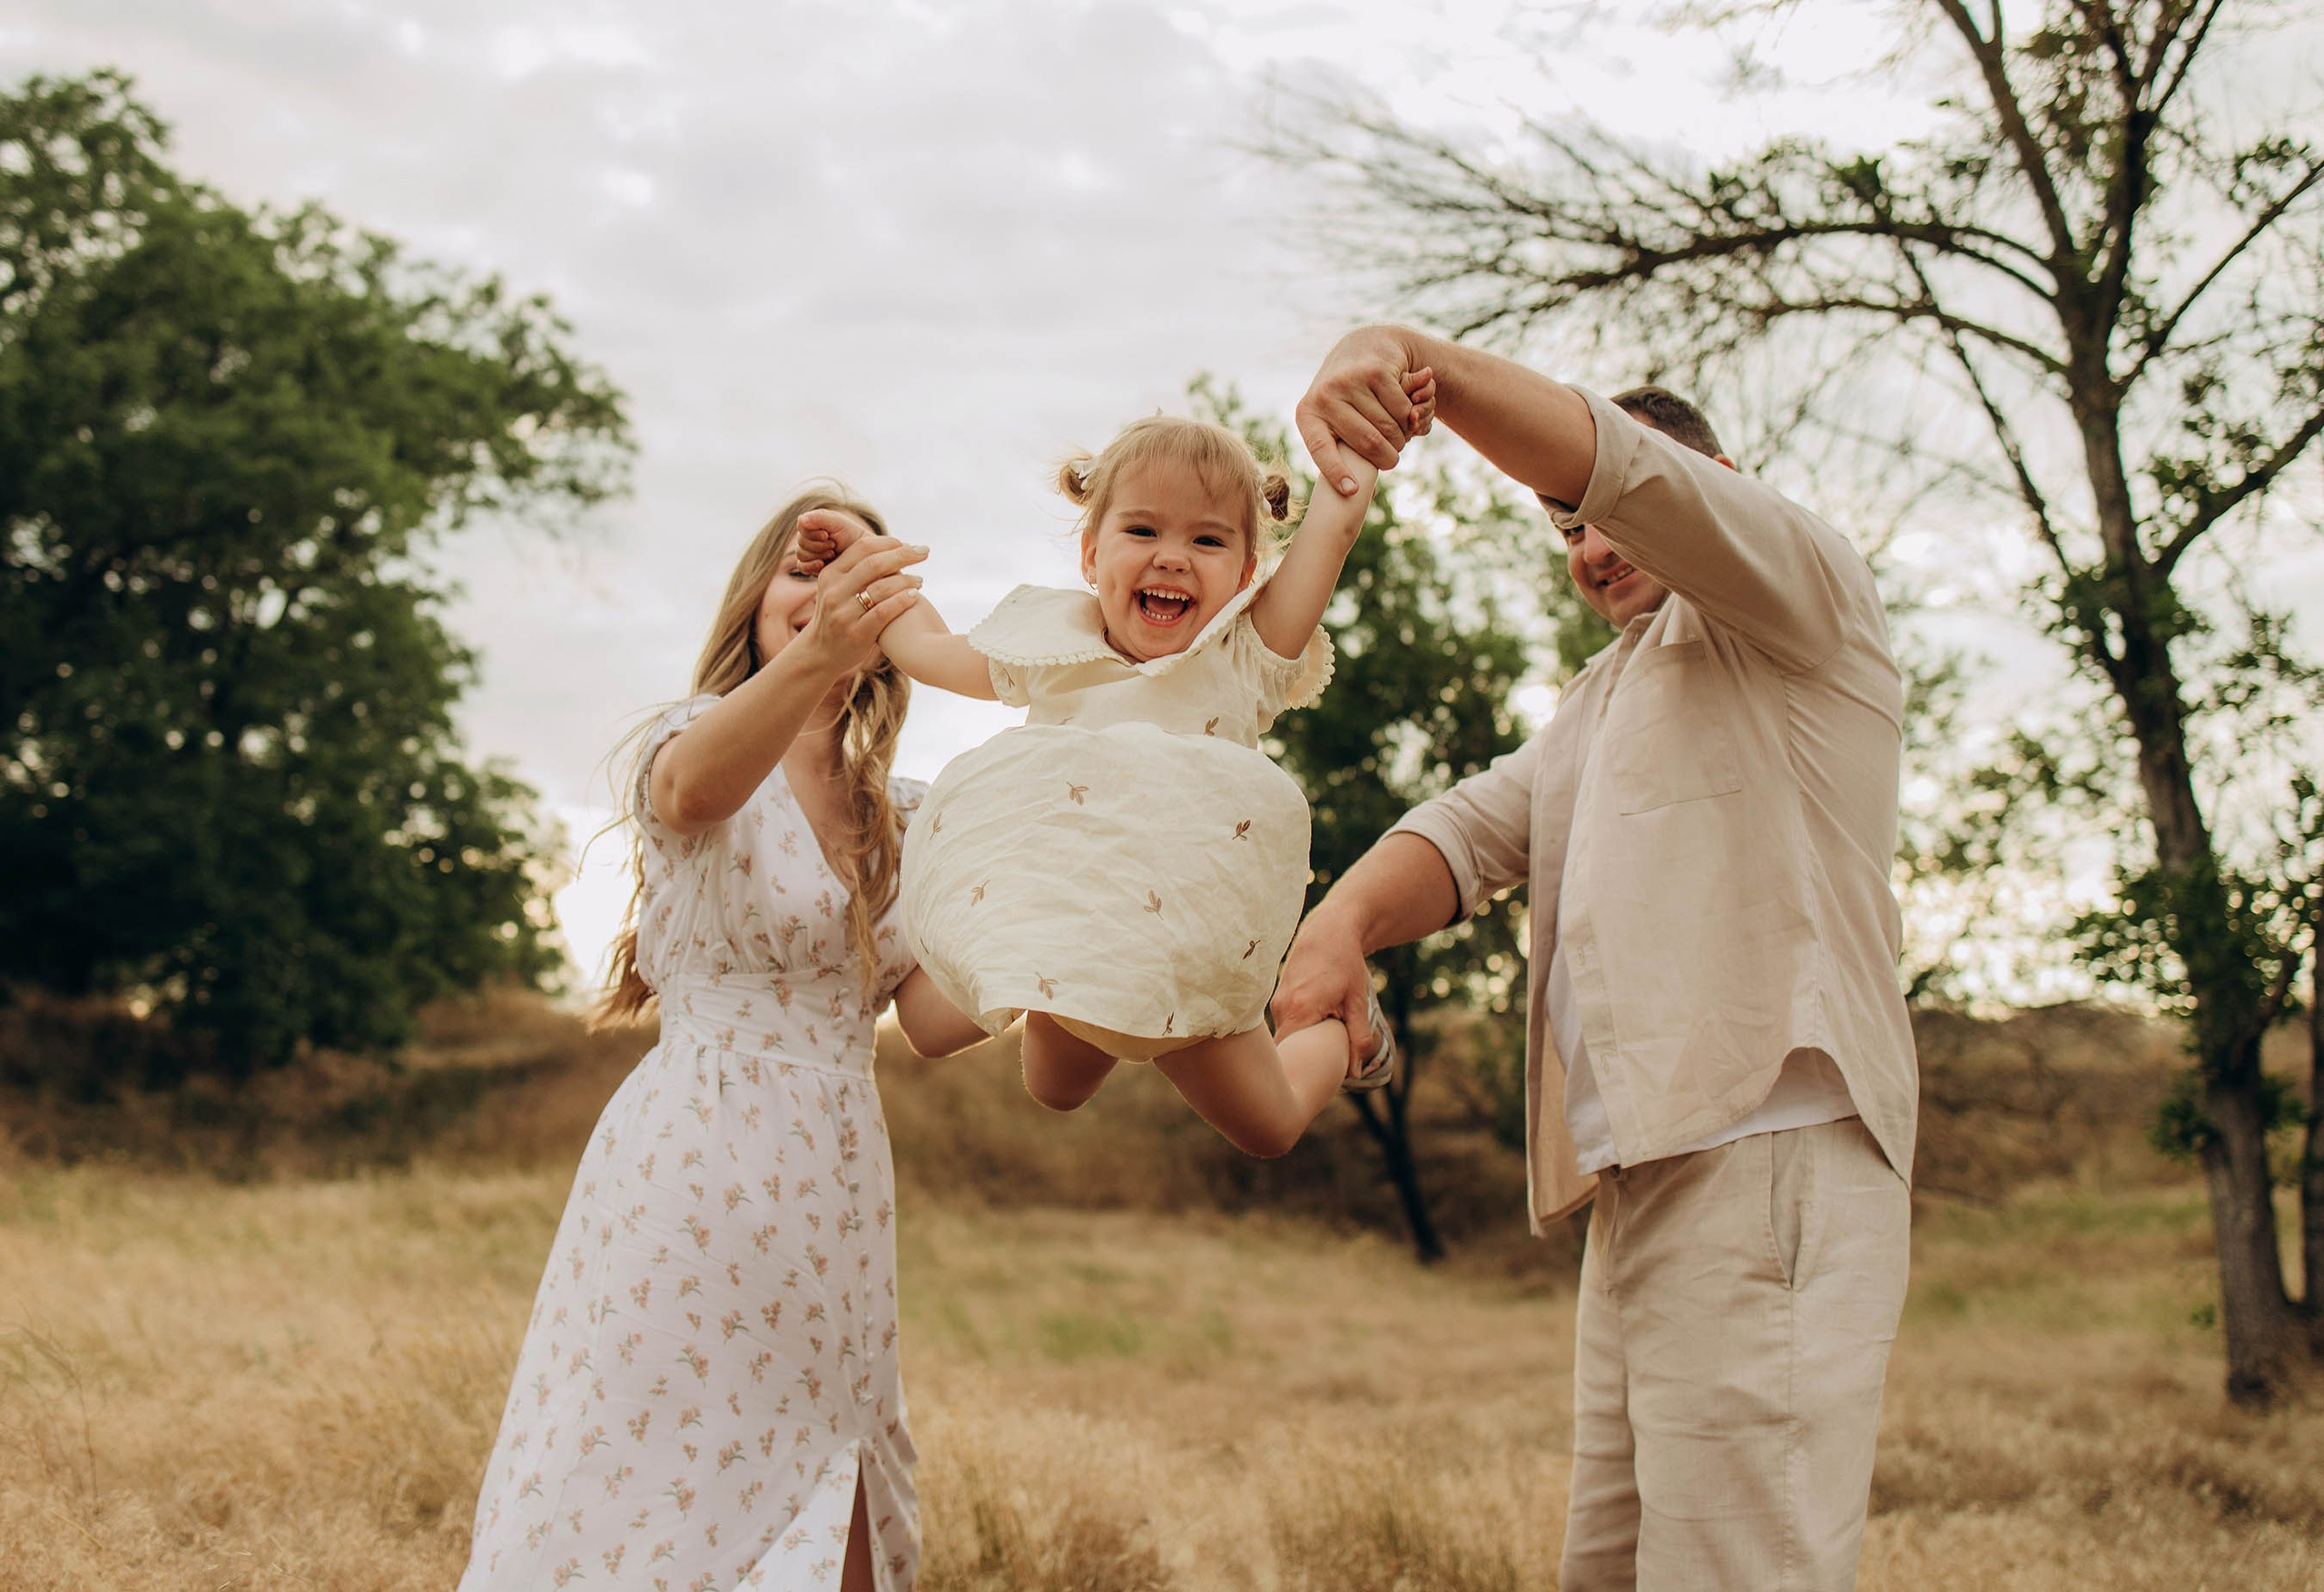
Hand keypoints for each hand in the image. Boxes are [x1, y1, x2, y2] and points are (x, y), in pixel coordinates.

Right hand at [794, 508, 870, 573]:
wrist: (863, 554)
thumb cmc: (852, 535)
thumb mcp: (838, 523)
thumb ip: (820, 518)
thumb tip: (800, 519)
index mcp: (813, 524)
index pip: (802, 527)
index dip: (812, 533)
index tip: (827, 535)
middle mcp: (808, 537)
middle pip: (801, 542)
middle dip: (818, 545)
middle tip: (833, 545)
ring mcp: (809, 553)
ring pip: (801, 554)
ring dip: (817, 554)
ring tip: (832, 553)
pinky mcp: (811, 566)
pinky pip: (801, 566)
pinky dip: (810, 565)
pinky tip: (821, 564)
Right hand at [797, 534, 925, 672]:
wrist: (821, 652)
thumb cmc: (840, 614)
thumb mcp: (838, 588)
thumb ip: (857, 570)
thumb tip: (892, 546)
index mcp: (830, 574)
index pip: (862, 548)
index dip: (888, 543)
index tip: (907, 544)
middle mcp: (834, 591)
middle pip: (874, 563)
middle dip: (903, 555)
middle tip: (924, 552)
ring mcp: (844, 613)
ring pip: (880, 588)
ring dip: (906, 580)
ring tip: (920, 580)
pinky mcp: (856, 633)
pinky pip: (883, 612)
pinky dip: (902, 601)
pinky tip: (915, 596)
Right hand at [1270, 909, 1376, 1079]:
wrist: (1329, 932)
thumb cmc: (1345, 964)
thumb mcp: (1357, 1002)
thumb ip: (1357, 1037)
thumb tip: (1355, 1072)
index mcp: (1301, 1009)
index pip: (1290, 1054)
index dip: (1300, 1069)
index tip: (1314, 1078)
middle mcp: (1282, 1007)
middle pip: (1288, 1047)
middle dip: (1304, 1057)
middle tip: (1325, 1061)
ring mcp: (1276, 1001)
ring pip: (1286, 1036)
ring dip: (1304, 1040)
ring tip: (1325, 1036)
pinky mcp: (1277, 998)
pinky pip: (1286, 1023)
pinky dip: (1300, 1028)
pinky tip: (1317, 1023)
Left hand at [1297, 326, 1431, 495]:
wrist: (1364, 346)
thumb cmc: (1348, 397)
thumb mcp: (1332, 417)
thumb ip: (1336, 446)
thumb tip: (1351, 491)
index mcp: (1308, 414)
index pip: (1321, 450)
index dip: (1337, 473)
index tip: (1352, 491)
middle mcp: (1324, 396)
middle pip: (1367, 442)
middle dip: (1388, 457)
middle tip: (1394, 459)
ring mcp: (1350, 381)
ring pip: (1389, 427)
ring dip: (1402, 438)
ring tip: (1400, 437)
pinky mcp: (1375, 371)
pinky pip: (1402, 409)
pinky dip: (1410, 417)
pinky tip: (1407, 415)